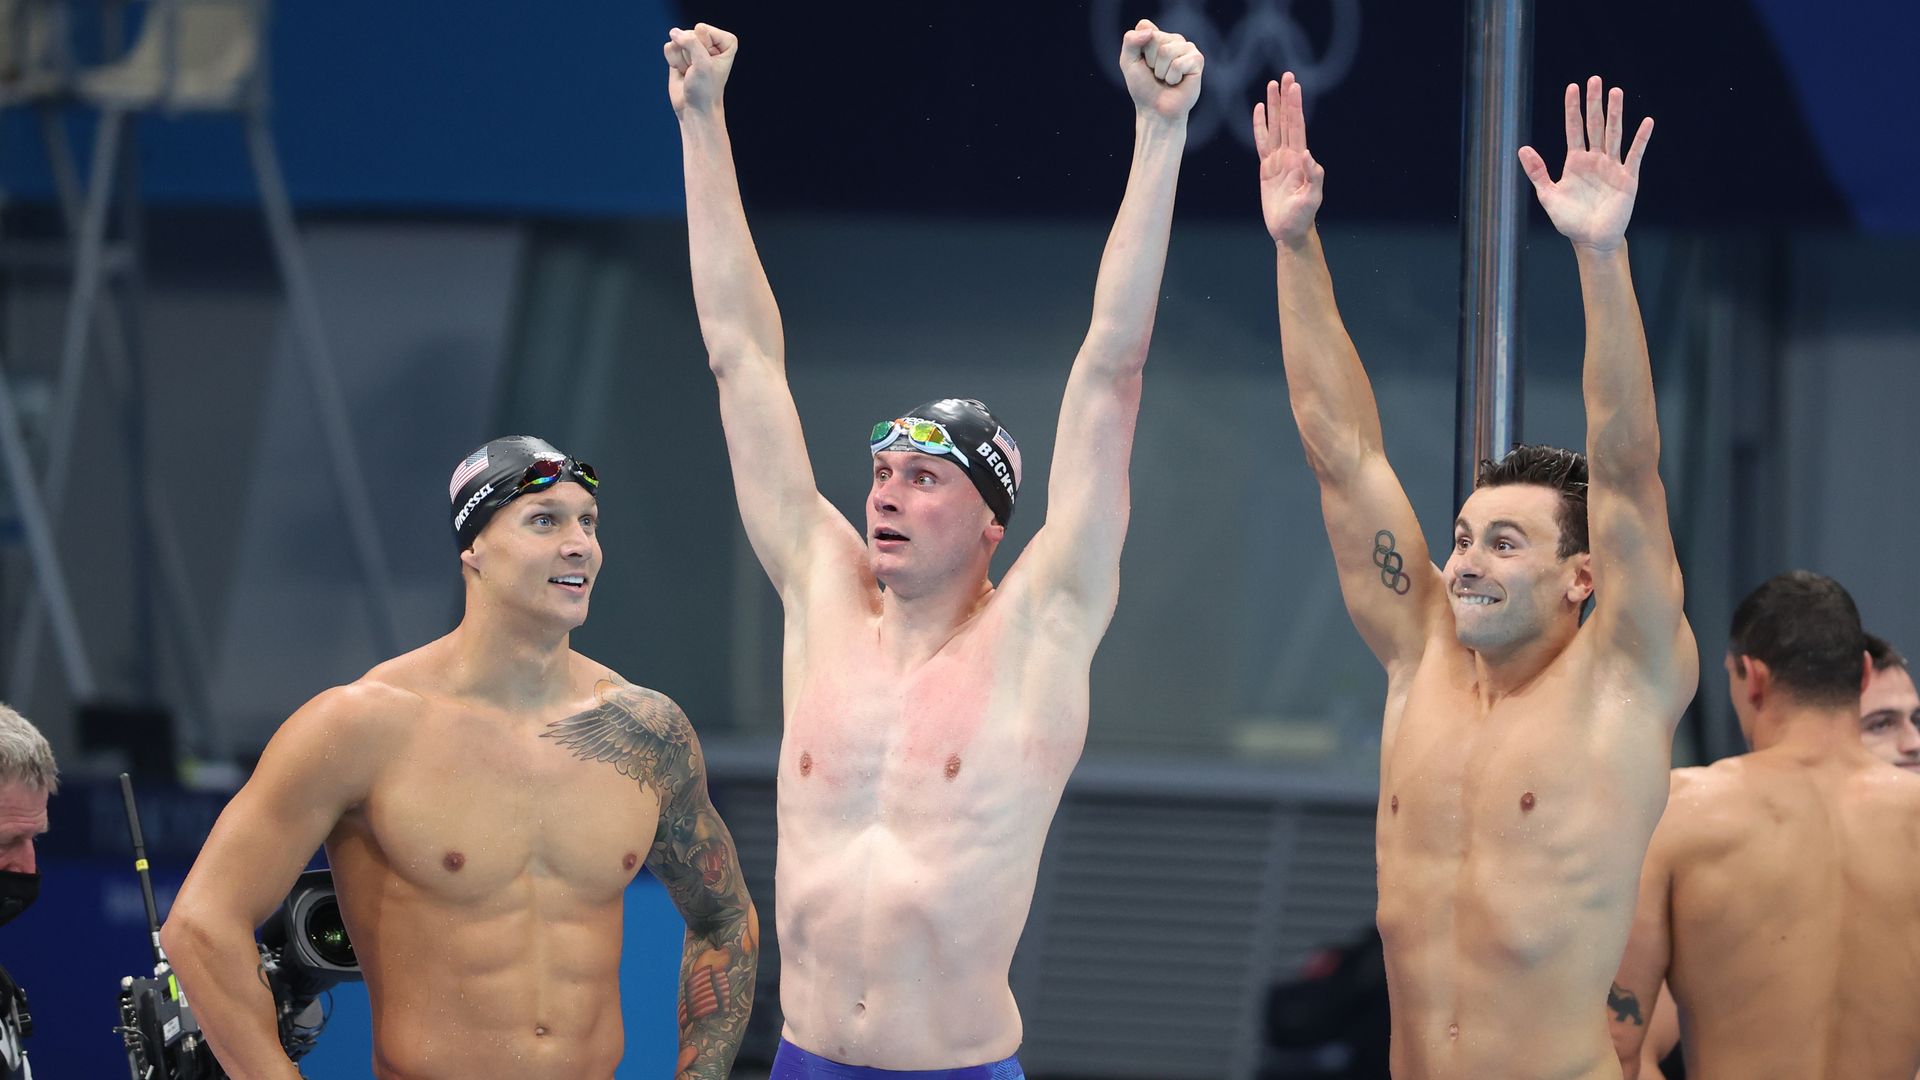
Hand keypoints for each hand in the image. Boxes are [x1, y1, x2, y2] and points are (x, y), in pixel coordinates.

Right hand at [665, 23, 736, 114]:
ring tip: (691, 73)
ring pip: (678, 40)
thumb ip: (690, 41)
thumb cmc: (705, 89)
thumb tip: (673, 32)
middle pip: (689, 34)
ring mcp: (694, 47)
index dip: (702, 48)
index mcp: (726, 42)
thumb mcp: (703, 63)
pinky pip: (669, 47)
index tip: (708, 65)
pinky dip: (673, 61)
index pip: (702, 29)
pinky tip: (682, 72)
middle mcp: (710, 42)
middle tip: (697, 72)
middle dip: (690, 55)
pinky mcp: (680, 54)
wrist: (694, 110)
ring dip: (682, 60)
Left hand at [1119, 19, 1202, 119]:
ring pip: (1166, 51)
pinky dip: (1172, 77)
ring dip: (1161, 71)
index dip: (1139, 48)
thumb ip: (1130, 41)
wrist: (1156, 111)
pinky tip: (1177, 82)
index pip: (1144, 26)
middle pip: (1155, 38)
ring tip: (1166, 78)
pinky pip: (1178, 63)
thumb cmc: (1144, 88)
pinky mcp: (1197, 59)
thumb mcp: (1128, 62)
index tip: (1143, 63)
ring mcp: (1187, 48)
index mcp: (1157, 35)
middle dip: (1150, 61)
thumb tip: (1150, 32)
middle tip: (1156, 74)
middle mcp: (1173, 38)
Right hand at [1253, 73, 1323, 245]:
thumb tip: (1308, 154)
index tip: (1294, 86)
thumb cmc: (1302, 217)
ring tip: (1271, 85)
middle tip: (1286, 76)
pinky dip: (1260, 126)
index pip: (1297, 126)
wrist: (1289, 230)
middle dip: (1286, 98)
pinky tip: (1259, 111)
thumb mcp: (1312, 199)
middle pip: (1287, 120)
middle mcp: (1290, 154)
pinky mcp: (1267, 168)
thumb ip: (1313, 177)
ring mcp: (1278, 160)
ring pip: (1275, 127)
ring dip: (1274, 106)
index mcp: (1300, 159)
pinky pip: (1262, 142)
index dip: (1295, 106)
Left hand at [1518, 76, 1652, 251]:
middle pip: (1594, 125)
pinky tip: (1647, 122)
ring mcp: (1612, 166)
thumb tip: (1522, 148)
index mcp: (1576, 161)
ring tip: (1616, 91)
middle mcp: (1595, 159)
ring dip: (1615, 113)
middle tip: (1595, 79)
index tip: (1572, 87)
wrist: (1591, 239)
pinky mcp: (1627, 178)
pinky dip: (1641, 139)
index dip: (1572, 108)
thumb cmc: (1569, 220)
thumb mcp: (1548, 195)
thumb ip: (1537, 172)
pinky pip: (1635, 155)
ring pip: (1613, 134)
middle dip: (1594, 103)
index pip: (1574, 128)